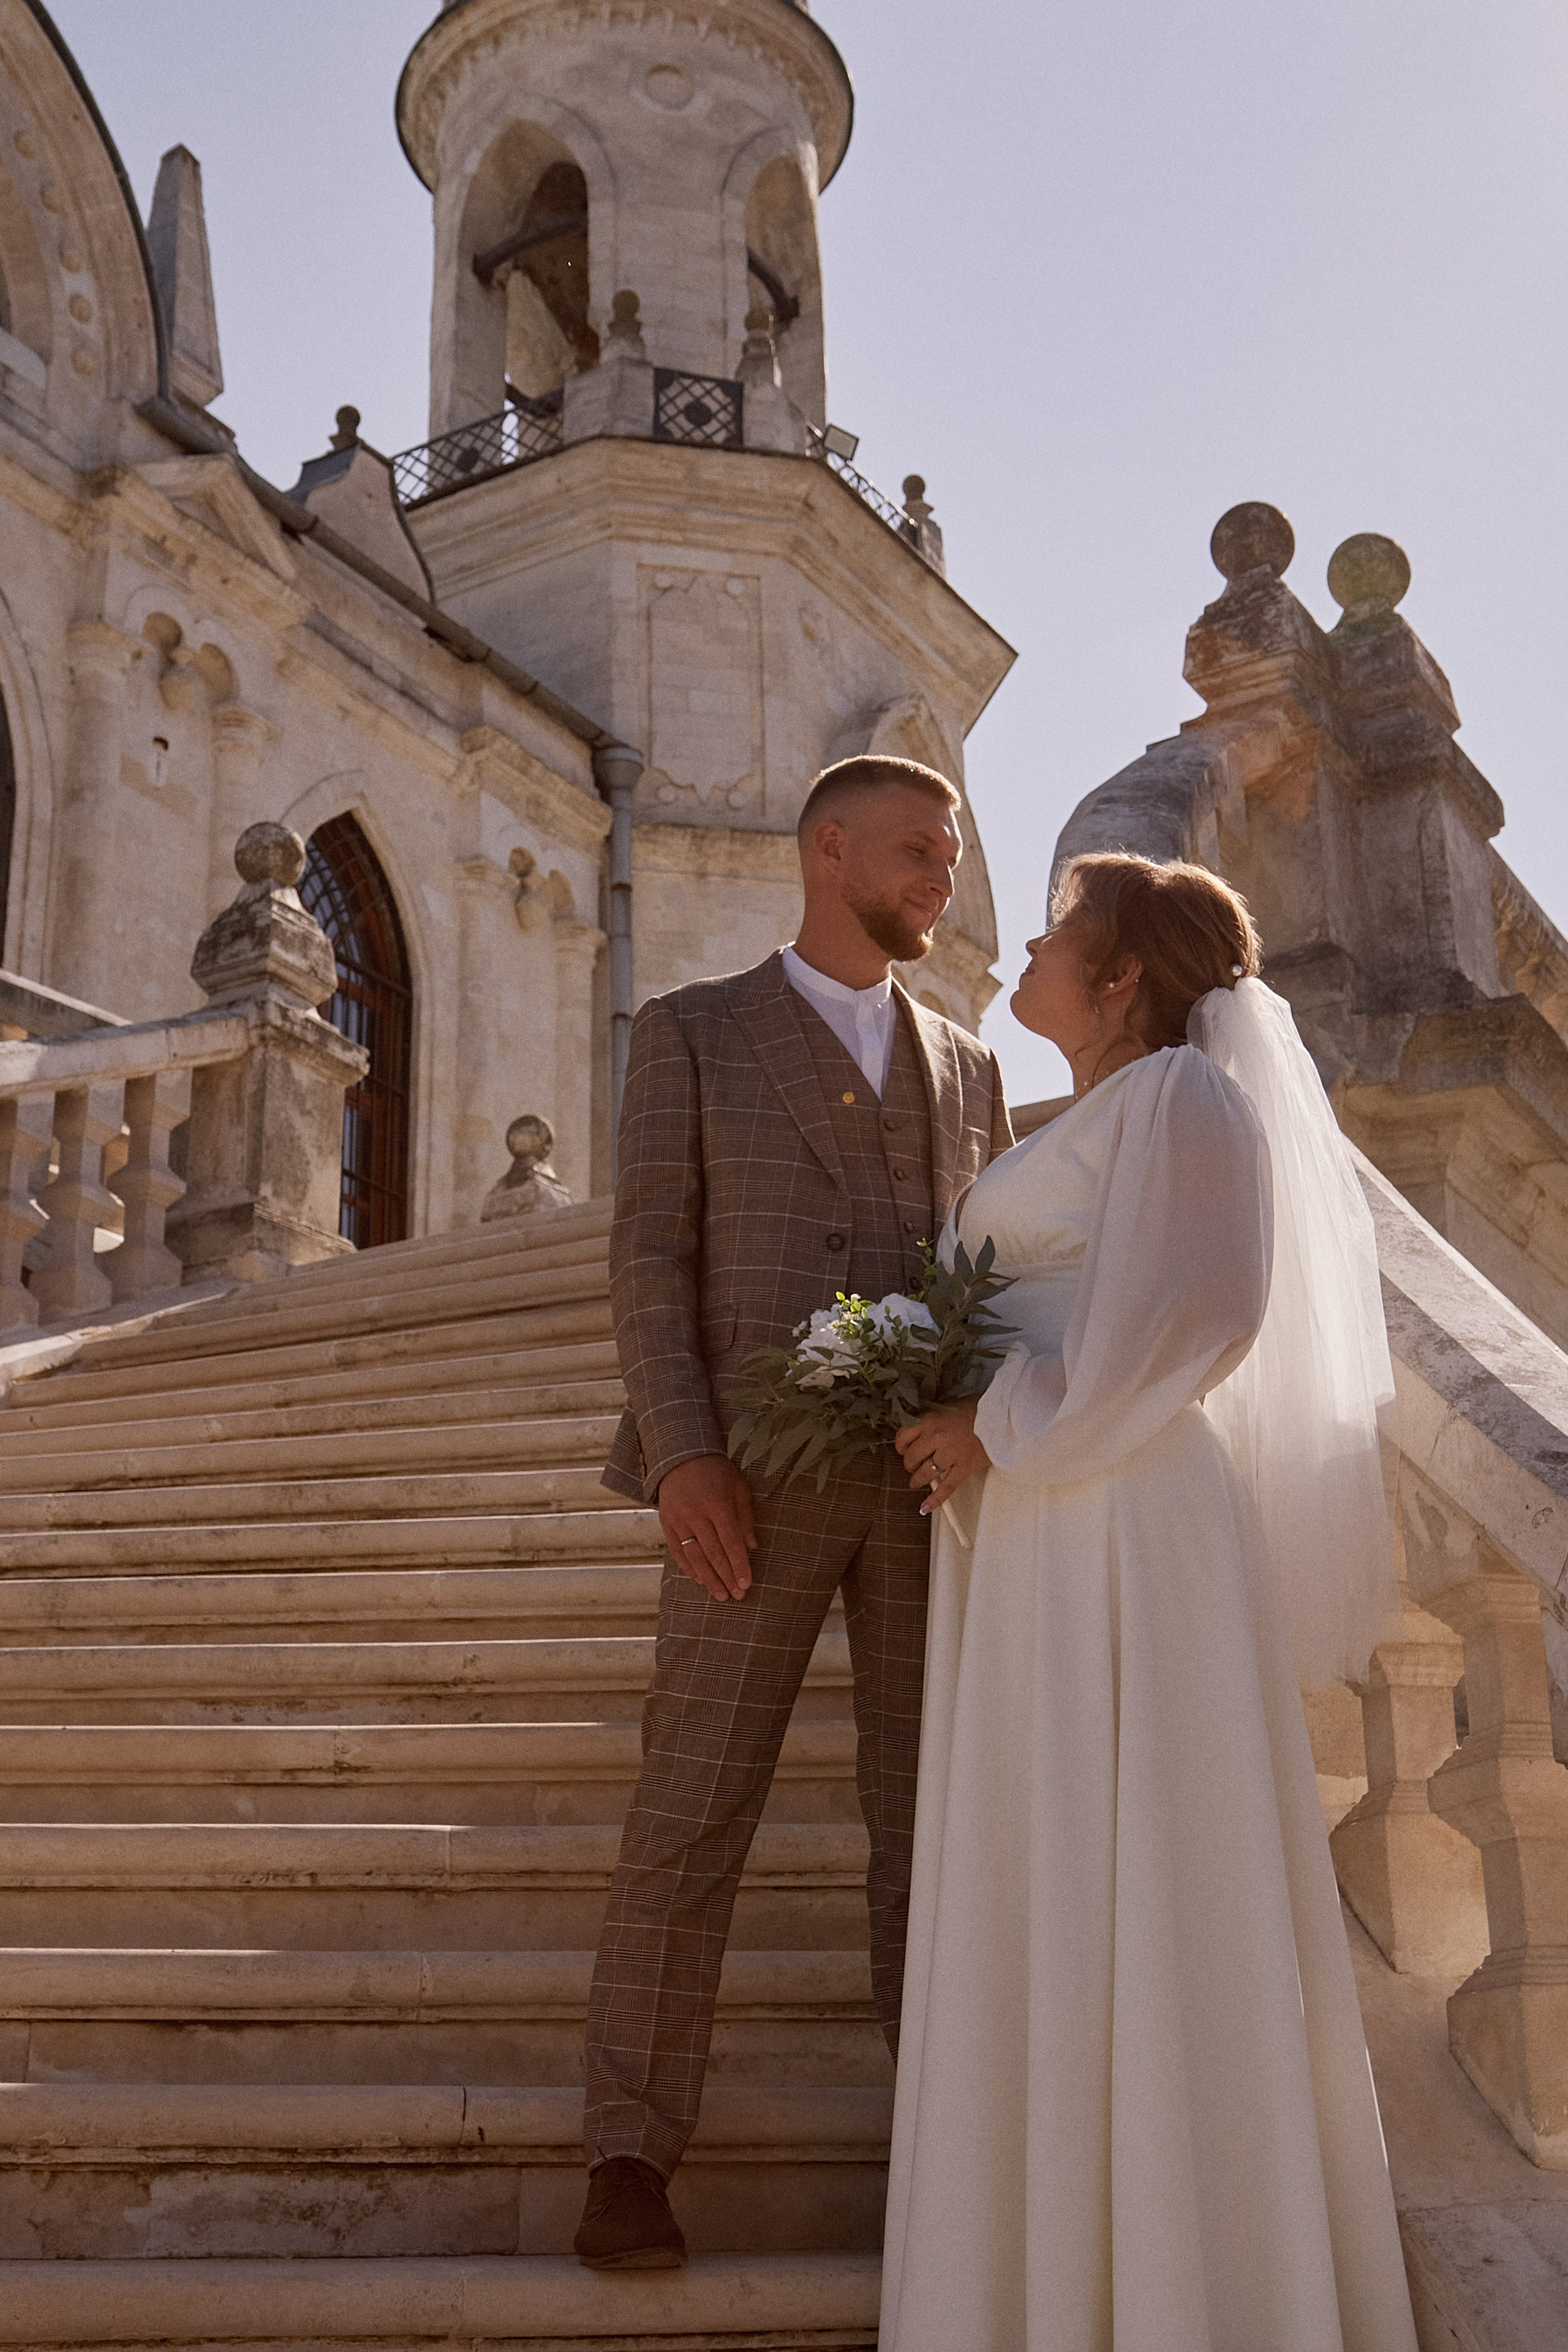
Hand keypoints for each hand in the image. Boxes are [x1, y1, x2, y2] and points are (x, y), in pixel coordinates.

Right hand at [657, 1454, 757, 1600]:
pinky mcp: (666, 1522)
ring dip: (709, 1579)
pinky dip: (688, 1568)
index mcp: (717, 1504)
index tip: (747, 1584)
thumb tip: (752, 1547)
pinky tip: (700, 1580)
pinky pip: (677, 1551)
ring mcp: (678, 1519)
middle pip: (713, 1554)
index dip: (739, 1565)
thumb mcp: (738, 1487)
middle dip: (727, 1577)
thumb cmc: (716, 1471)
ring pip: (694, 1557)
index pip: (731, 1542)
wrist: (680, 1454)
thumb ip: (745, 1517)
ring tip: (720, 1595)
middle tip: (737, 1596)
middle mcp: (696, 1514)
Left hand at [895, 1399, 990, 1516]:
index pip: (903, 1437)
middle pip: (911, 1457)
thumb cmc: (978, 1408)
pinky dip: (934, 1500)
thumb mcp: (948, 1406)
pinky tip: (924, 1507)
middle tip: (912, 1465)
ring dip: (918, 1479)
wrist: (1003, 1415)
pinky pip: (946, 1488)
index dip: (901, 1447)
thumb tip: (920, 1429)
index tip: (904, 1449)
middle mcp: (936, 1437)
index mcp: (930, 1420)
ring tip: (917, 1481)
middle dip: (909, 1464)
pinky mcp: (964, 1468)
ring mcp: (950, 1454)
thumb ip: (932, 1418)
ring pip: (925, 1474)